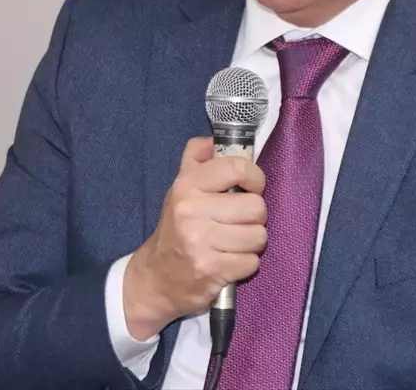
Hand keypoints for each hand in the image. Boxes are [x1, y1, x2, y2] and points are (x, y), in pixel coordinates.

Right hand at [122, 136, 266, 339]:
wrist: (156, 277)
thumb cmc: (176, 227)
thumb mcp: (180, 187)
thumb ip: (197, 159)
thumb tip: (215, 139)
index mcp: (187, 185)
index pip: (238, 168)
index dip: (255, 178)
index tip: (251, 187)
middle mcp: (192, 211)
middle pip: (256, 206)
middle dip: (254, 217)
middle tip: (238, 221)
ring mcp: (201, 242)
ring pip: (259, 236)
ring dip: (251, 242)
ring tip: (233, 242)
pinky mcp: (212, 270)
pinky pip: (252, 262)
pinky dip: (245, 264)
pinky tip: (229, 261)